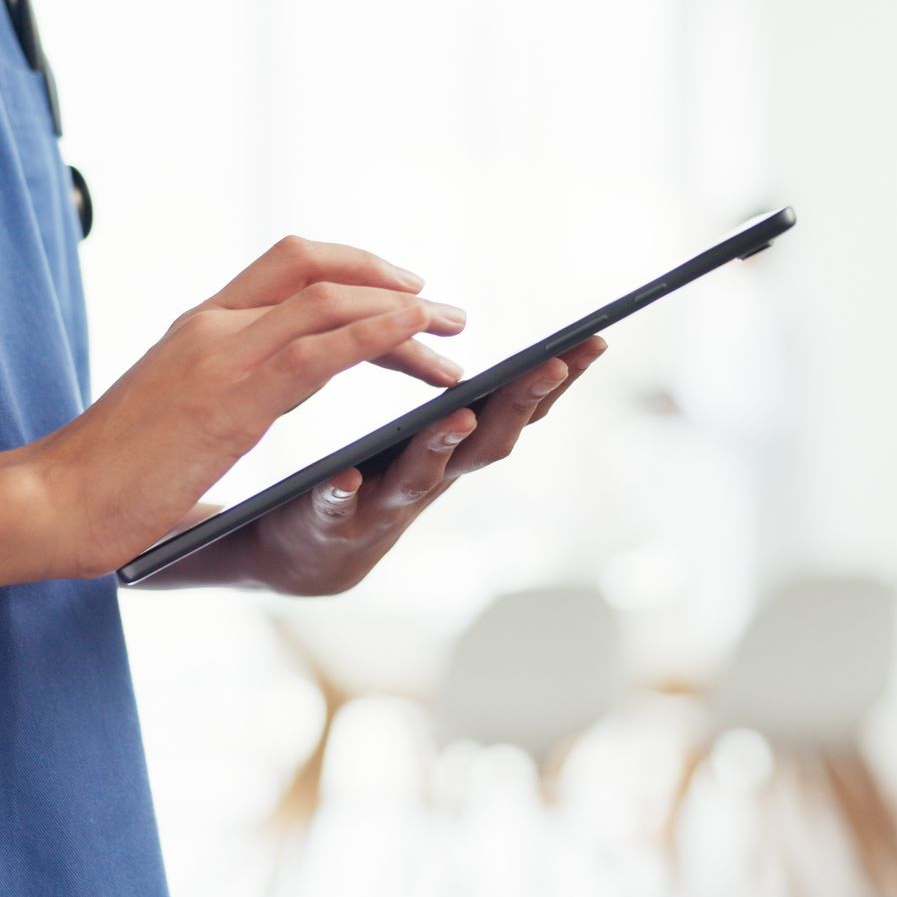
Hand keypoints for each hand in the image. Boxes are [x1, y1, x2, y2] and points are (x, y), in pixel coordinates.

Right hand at [22, 237, 466, 579]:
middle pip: (316, 265)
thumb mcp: (171, 424)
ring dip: (403, 312)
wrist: (52, 502)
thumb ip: (211, 409)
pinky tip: (419, 339)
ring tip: (452, 334)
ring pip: (330, 300)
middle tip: (444, 312)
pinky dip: (380, 332)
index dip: (352, 270)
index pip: (285, 267)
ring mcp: (221, 354)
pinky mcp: (232, 397)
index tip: (401, 295)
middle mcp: (212, 325)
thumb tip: (232, 433)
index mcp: (198, 329)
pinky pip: (323, 347)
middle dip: (389, 280)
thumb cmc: (103, 479)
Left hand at [185, 335, 608, 595]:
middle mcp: (429, 480)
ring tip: (454, 415)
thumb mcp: (421, 440)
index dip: (558, 379)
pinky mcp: (327, 523)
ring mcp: (381, 507)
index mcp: (451, 450)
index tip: (596, 340)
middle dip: (520, 404)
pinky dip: (342, 496)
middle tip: (551, 364)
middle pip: (486, 443)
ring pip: (419, 479)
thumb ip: (463, 404)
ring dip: (440, 448)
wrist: (300, 557)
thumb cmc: (368, 483)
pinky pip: (335, 509)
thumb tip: (520, 351)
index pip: (516, 410)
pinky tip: (341, 479)